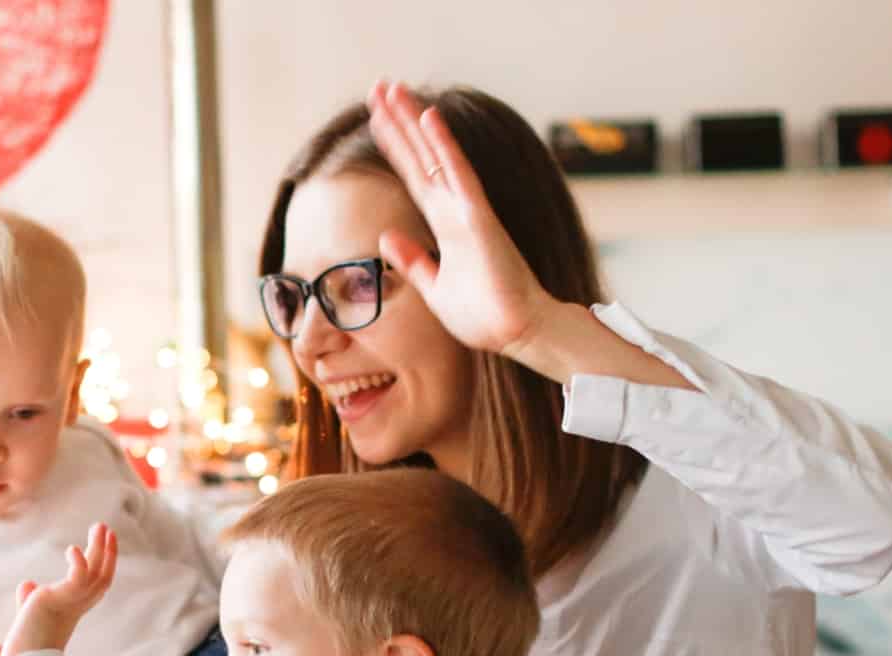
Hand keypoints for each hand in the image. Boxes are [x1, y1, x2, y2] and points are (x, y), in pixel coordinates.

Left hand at [2, 523, 117, 655]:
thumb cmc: (22, 647)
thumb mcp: (29, 616)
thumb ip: (30, 600)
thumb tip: (27, 583)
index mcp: (74, 610)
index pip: (97, 584)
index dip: (104, 564)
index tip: (103, 542)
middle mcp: (77, 606)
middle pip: (102, 576)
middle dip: (106, 551)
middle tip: (104, 527)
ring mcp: (70, 603)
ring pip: (95, 573)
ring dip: (99, 549)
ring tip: (100, 527)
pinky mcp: (57, 600)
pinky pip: (77, 578)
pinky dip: (78, 563)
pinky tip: (73, 550)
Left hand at [364, 79, 559, 361]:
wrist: (516, 333)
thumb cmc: (482, 314)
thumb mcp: (434, 286)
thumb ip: (413, 260)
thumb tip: (386, 236)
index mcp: (444, 224)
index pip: (414, 176)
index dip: (395, 146)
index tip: (376, 118)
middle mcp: (455, 209)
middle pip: (420, 157)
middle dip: (398, 122)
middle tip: (380, 86)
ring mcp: (467, 210)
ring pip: (435, 156)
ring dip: (413, 122)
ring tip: (393, 89)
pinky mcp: (479, 219)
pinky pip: (459, 176)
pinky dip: (443, 147)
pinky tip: (429, 119)